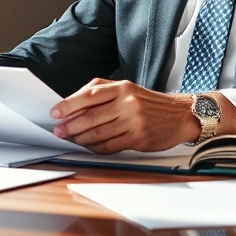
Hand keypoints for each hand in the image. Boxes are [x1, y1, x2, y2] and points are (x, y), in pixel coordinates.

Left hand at [49, 79, 198, 153]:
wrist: (180, 115)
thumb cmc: (150, 103)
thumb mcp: (128, 88)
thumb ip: (102, 92)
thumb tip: (73, 104)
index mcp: (122, 87)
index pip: (89, 95)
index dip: (68, 105)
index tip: (55, 112)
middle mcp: (127, 102)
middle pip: (91, 116)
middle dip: (70, 125)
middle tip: (59, 130)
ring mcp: (133, 121)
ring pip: (98, 133)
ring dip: (81, 138)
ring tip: (72, 139)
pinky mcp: (138, 138)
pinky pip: (110, 146)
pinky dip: (96, 148)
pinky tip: (89, 146)